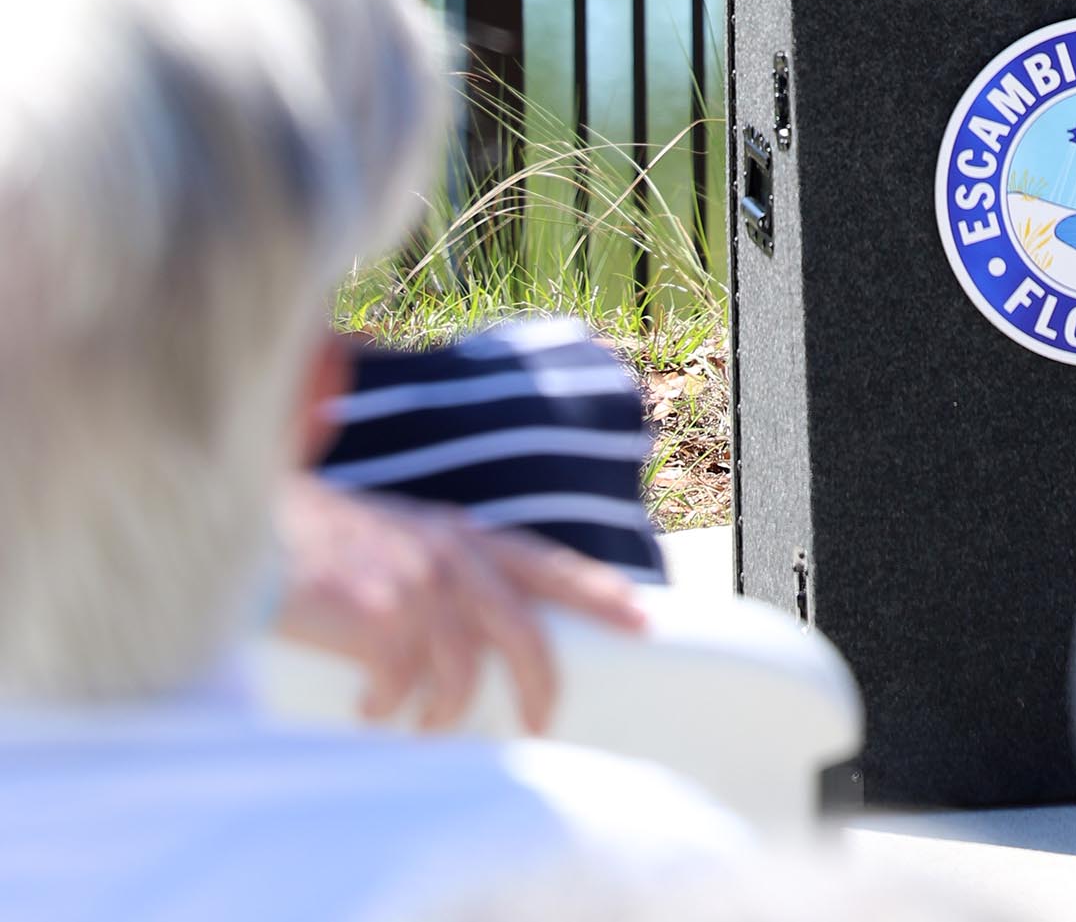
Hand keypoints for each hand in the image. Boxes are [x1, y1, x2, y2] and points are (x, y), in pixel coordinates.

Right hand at [273, 474, 646, 734]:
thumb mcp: (400, 534)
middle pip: (524, 630)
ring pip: (463, 672)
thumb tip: (480, 618)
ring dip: (443, 713)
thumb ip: (445, 563)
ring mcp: (414, 585)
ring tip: (419, 724)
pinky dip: (388, 710)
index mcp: (460, 533)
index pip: (546, 563)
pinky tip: (365, 709)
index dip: (597, 591)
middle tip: (542, 724)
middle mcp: (449, 555)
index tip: (641, 616)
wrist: (256, 528)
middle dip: (542, 685)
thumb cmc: (323, 539)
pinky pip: (403, 688)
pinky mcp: (375, 618)